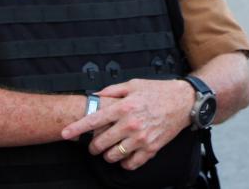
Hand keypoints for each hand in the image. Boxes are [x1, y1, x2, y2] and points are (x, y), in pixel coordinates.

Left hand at [61, 78, 194, 169]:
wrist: (184, 101)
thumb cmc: (158, 91)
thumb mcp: (134, 84)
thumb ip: (112, 90)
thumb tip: (95, 95)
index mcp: (124, 107)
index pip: (93, 121)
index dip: (76, 129)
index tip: (65, 134)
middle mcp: (130, 124)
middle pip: (100, 143)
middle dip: (93, 146)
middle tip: (95, 144)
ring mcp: (141, 138)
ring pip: (112, 156)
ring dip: (107, 155)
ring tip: (110, 149)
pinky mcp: (151, 148)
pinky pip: (130, 163)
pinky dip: (124, 163)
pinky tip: (124, 156)